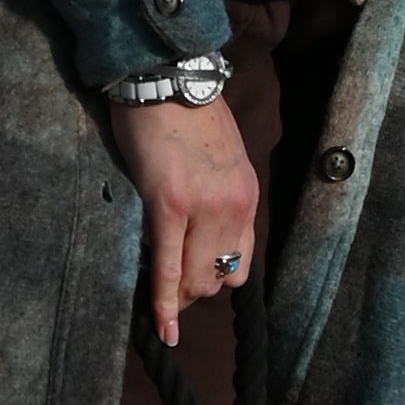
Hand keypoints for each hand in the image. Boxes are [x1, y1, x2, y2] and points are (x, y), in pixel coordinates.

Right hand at [107, 91, 261, 343]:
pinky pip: (167, 268)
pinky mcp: (169, 206)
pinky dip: (164, 303)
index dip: (214, 276)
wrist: (165, 75)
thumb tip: (202, 227)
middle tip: (167, 289)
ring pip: (197, 281)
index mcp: (245, 195)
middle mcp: (233, 206)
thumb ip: (219, 193)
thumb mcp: (221, 157)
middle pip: (220, 277)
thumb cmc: (184, 113)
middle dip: (193, 290)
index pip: (241, 260)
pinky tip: (162, 328)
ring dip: (178, 296)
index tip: (191, 283)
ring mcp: (204, 208)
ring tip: (158, 298)